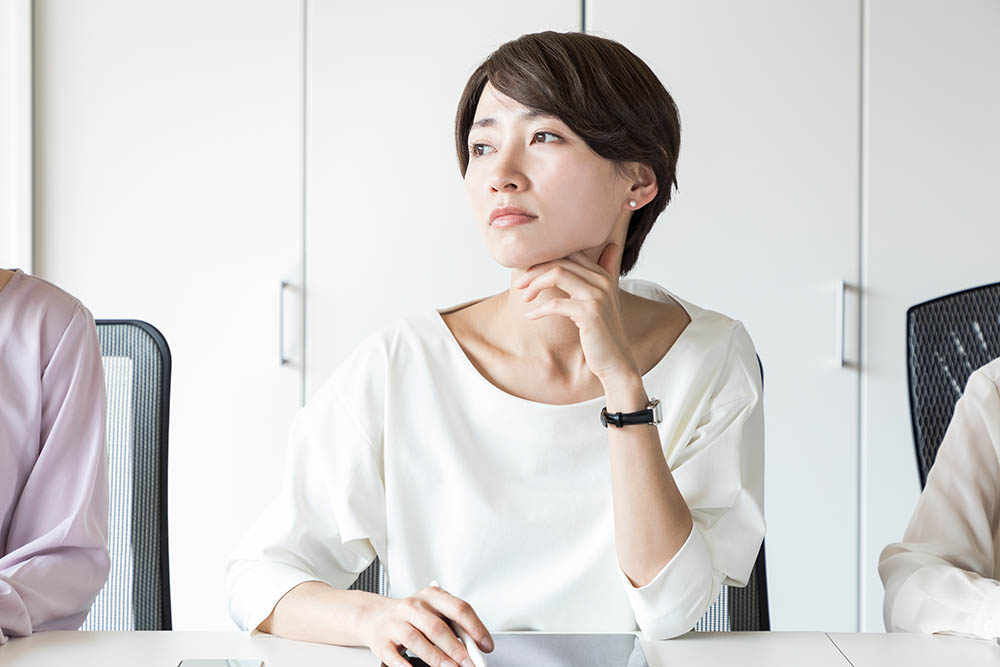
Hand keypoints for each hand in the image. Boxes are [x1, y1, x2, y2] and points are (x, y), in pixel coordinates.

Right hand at [360, 584, 493, 666]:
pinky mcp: (382, 641)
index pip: (458, 608)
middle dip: (457, 649)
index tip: (486, 645)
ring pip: (417, 641)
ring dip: (437, 658)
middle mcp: (412, 607)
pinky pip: (395, 656)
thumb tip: (473, 646)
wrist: (374, 615)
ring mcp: (395, 623)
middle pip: (437, 627)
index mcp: (431, 596)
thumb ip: (452, 624)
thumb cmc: (411, 615)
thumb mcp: (433, 611)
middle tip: (470, 663)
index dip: (475, 628)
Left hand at [514, 243, 638, 384]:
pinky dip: (539, 309)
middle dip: (535, 271)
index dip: (545, 260)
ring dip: (535, 284)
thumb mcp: (598, 303)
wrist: (615, 361)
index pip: (570, 254)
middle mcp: (602, 281)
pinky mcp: (590, 313)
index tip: (528, 274)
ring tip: (524, 297)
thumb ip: (597, 279)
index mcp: (602, 276)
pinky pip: (556, 304)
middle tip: (519, 285)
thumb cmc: (601, 334)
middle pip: (561, 261)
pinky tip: (530, 316)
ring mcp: (597, 295)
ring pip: (558, 274)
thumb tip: (605, 250)